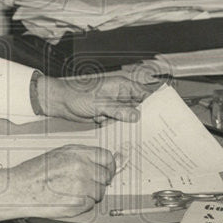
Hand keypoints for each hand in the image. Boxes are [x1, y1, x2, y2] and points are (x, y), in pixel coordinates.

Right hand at [0, 145, 116, 221]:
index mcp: (78, 153)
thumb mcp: (60, 154)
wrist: (21, 189)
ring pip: (99, 193)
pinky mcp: (77, 203)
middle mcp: (82, 167)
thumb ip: (83, 156)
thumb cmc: (36, 172)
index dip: (109, 166)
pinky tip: (68, 199)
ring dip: (90, 195)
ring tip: (71, 191)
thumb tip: (104, 162)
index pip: (107, 158)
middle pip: (106, 177)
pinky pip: (90, 205)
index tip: (107, 171)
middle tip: (84, 184)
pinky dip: (82, 205)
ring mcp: (81, 185)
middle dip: (98, 182)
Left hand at [34, 73, 155, 123]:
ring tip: (140, 136)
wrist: (60, 102)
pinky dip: (120, 128)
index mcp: (122, 86)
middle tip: (152, 131)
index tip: (162, 116)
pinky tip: (124, 135)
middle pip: (139, 107)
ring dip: (131, 125)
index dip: (154, 104)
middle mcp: (120, 95)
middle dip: (144, 118)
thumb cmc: (76, 95)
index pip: (144, 94)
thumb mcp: (99, 104)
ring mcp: (114, 105)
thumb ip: (118, 110)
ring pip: (129, 116)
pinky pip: (119, 122)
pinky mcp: (108, 114)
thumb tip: (136, 115)